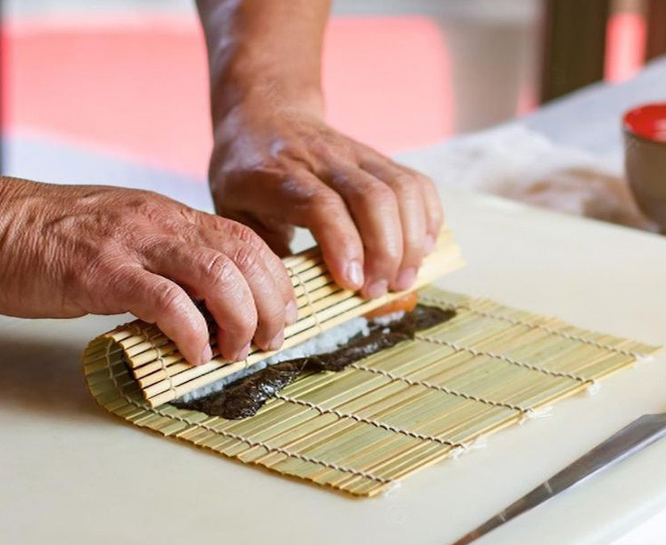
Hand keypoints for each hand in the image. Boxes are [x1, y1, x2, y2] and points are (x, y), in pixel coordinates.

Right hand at [0, 178, 295, 365]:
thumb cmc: (43, 238)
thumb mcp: (120, 235)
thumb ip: (160, 260)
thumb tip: (197, 304)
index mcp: (167, 215)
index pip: (245, 239)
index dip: (276, 279)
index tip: (283, 312)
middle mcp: (159, 224)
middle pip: (246, 256)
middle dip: (270, 304)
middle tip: (268, 341)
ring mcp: (132, 246)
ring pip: (218, 277)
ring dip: (239, 321)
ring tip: (234, 352)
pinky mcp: (103, 274)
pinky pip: (168, 303)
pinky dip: (192, 333)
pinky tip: (193, 355)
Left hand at [207, 99, 442, 297]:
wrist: (265, 115)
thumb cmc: (247, 177)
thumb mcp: (235, 215)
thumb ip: (265, 255)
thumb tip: (297, 308)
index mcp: (277, 175)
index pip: (322, 205)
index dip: (343, 245)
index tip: (352, 284)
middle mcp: (322, 159)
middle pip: (372, 198)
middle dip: (386, 252)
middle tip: (379, 290)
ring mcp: (356, 154)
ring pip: (401, 190)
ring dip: (411, 240)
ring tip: (404, 278)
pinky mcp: (379, 157)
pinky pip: (417, 183)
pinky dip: (429, 219)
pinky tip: (422, 250)